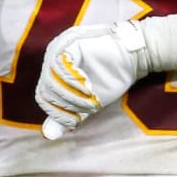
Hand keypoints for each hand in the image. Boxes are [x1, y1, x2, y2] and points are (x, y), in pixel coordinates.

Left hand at [35, 20, 150, 139]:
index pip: (43, 97)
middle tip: (89, 108)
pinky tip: (89, 86)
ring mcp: (59, 48)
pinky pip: (61, 65)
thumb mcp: (87, 102)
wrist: (133, 58)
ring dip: (72, 95)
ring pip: (51, 79)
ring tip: (91, 98)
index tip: (77, 121)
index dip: (58, 114)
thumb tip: (49, 135)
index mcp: (53, 73)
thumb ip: (68, 115)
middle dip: (68, 105)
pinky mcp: (70, 42)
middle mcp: (52, 59)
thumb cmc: (110, 78)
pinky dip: (74, 81)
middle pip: (46, 90)